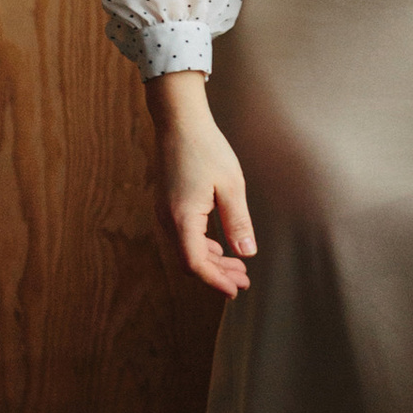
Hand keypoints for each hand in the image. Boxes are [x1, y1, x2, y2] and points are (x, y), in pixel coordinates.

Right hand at [145, 73, 254, 298]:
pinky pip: (183, 236)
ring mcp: (165, 212)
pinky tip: (220, 247)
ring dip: (211, 261)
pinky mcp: (168, 205)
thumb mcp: (231, 186)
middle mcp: (168, 219)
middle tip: (244, 282)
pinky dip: (202, 247)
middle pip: (190, 261)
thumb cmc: (206, 149)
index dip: (215, 280)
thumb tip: (247, 254)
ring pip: (186, 250)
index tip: (236, 290)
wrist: (179, 122)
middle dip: (217, 274)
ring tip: (238, 267)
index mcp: (182, 218)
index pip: (195, 263)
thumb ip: (238, 222)